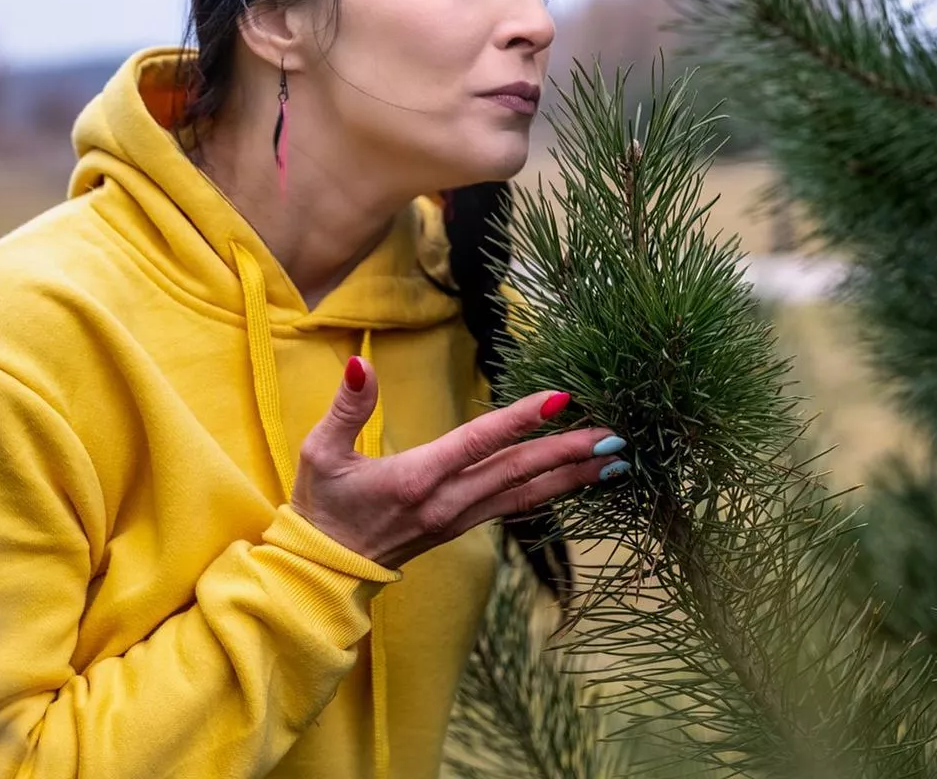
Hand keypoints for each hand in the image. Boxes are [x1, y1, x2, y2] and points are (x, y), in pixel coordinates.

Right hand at [289, 356, 627, 568]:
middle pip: (517, 472)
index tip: (560, 399)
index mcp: (417, 478)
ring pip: (524, 494)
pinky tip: (575, 481)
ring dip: (570, 476)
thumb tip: (360, 364)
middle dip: (568, 452)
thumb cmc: (322, 507)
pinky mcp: (461, 527)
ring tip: (613, 461)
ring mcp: (458, 519)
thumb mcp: (321, 453)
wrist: (325, 572)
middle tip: (614, 437)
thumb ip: (347, 407)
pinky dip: (550, 492)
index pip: (478, 443)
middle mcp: (447, 502)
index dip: (519, 419)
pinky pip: (514, 508)